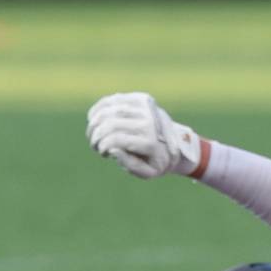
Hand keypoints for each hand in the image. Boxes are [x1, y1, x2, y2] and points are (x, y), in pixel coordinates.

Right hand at [86, 91, 202, 179]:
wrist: (177, 142)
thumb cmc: (158, 160)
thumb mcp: (148, 172)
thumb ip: (131, 165)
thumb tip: (113, 149)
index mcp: (151, 141)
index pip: (115, 140)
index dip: (102, 147)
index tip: (103, 153)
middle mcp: (150, 121)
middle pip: (109, 125)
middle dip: (96, 136)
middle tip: (95, 146)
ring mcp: (146, 107)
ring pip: (108, 111)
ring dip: (94, 124)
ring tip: (95, 134)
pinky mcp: (141, 98)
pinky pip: (112, 100)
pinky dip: (98, 109)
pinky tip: (93, 119)